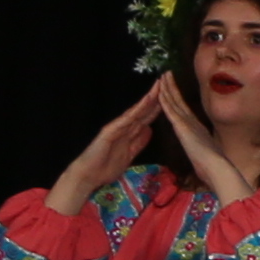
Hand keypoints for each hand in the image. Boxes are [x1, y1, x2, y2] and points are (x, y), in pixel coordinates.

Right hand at [51, 79, 171, 210]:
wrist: (88, 176)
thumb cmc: (106, 168)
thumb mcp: (129, 155)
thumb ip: (139, 142)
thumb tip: (149, 130)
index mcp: (129, 133)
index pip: (146, 118)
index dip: (158, 108)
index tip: (170, 98)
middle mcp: (123, 128)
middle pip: (143, 111)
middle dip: (155, 98)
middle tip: (167, 84)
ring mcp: (116, 128)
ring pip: (135, 112)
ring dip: (146, 100)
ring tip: (157, 87)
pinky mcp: (109, 132)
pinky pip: (124, 121)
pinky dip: (134, 112)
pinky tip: (143, 104)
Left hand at [147, 73, 248, 203]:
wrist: (216, 168)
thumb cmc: (212, 166)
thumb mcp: (206, 154)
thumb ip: (203, 148)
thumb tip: (205, 151)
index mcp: (196, 128)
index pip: (183, 109)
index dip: (177, 96)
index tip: (172, 85)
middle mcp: (191, 122)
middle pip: (178, 101)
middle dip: (172, 87)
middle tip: (167, 73)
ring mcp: (187, 123)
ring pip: (174, 102)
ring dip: (167, 88)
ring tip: (163, 75)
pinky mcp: (182, 127)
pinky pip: (171, 110)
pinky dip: (165, 100)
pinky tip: (160, 91)